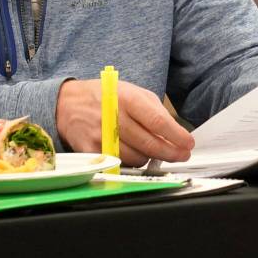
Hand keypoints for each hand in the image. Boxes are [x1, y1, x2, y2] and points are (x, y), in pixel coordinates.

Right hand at [56, 79, 194, 166]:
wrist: (68, 103)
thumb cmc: (106, 96)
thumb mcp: (133, 92)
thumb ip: (154, 111)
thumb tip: (175, 133)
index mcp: (128, 99)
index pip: (158, 122)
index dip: (176, 136)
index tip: (188, 143)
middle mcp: (114, 117)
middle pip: (150, 144)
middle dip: (171, 153)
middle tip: (182, 154)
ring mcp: (101, 136)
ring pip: (137, 158)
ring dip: (151, 158)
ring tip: (154, 150)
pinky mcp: (92, 150)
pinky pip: (120, 164)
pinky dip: (132, 162)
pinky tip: (136, 154)